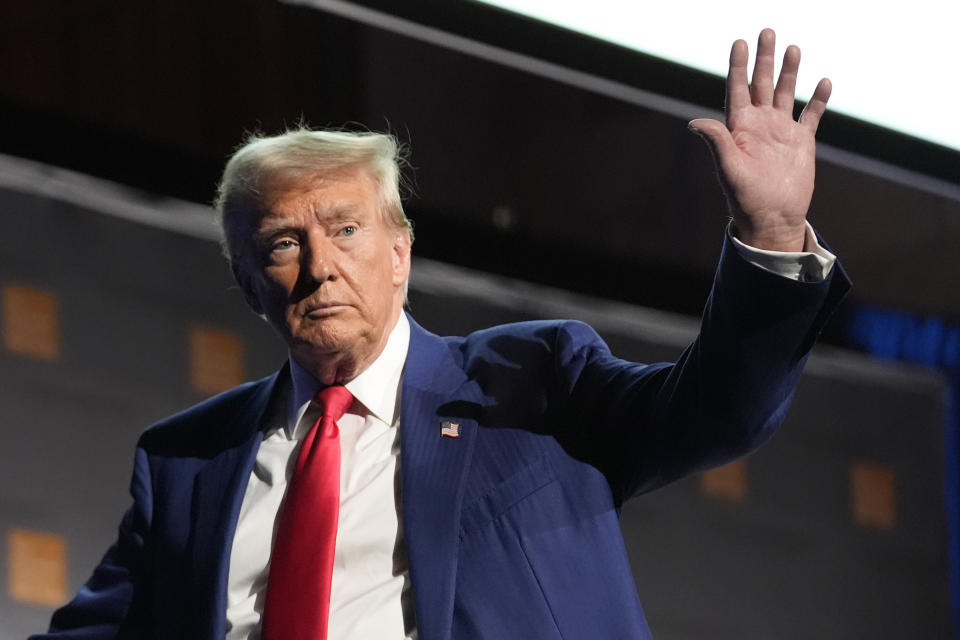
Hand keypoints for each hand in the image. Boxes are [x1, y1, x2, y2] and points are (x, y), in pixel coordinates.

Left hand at [689, 28, 830, 251]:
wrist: (772, 219)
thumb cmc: (746, 198)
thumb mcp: (729, 169)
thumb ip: (717, 143)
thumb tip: (695, 122)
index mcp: (739, 128)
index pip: (737, 89)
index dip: (738, 66)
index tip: (739, 42)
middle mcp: (760, 125)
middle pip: (762, 84)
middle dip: (764, 59)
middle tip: (766, 31)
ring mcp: (781, 132)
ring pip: (786, 94)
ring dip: (790, 72)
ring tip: (793, 47)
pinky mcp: (802, 143)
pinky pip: (811, 115)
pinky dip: (819, 99)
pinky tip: (823, 81)